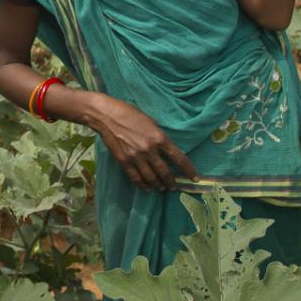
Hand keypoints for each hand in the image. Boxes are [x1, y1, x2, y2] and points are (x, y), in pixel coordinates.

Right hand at [72, 91, 197, 190]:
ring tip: (162, 188)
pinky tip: (146, 188)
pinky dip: (142, 185)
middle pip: (165, 172)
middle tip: (174, 186)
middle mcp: (149, 150)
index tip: (194, 178)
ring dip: (158, 185)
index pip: (179, 158)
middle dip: (172, 181)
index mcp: (159, 138)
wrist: (106, 115)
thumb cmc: (129, 113)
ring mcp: (136, 157)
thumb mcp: (150, 121)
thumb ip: (159, 136)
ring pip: (151, 178)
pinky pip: (135, 178)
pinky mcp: (124, 161)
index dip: (188, 170)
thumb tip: (166, 147)